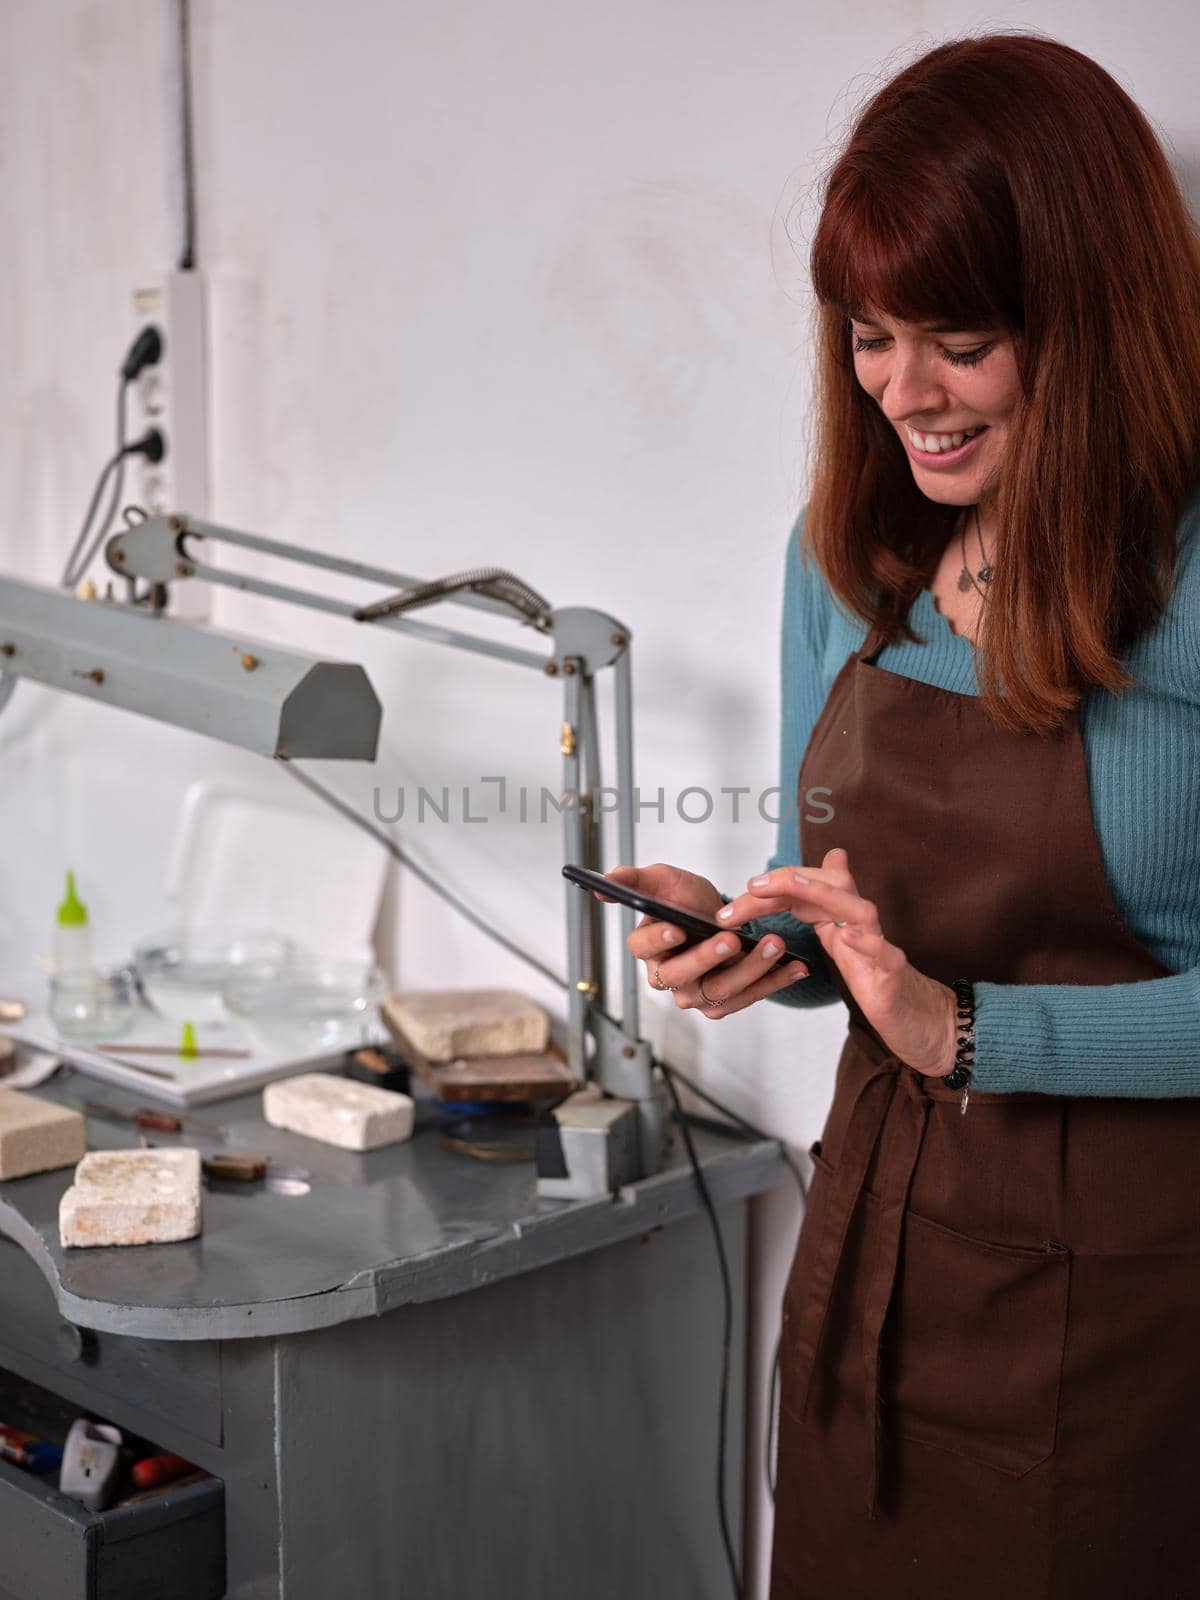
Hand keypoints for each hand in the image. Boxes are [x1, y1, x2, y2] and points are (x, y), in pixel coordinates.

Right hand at [596, 863, 809, 1018]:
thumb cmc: (686, 899)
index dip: (658, 939)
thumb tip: (606, 880)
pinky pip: (746, 999)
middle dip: (706, 958)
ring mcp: (695, 993)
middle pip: (679, 976)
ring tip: (774, 944)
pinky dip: (773, 983)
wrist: (721, 915)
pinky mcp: (722, 1003)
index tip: (677, 926)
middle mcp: (667, 975)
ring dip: (749, 970)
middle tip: (730, 939)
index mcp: (647, 946)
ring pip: (718, 991)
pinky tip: (795, 966)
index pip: (642, 948)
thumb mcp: (662, 880)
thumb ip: (635, 880)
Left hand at [716, 847, 956, 1074]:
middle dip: (788, 881)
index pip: (803, 889)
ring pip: (858, 909)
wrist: (911, 1014)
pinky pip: (883, 952)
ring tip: (792, 885)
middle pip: (829, 886)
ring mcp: (878, 944)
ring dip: (823, 895)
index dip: (770, 889)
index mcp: (839, 915)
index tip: (735, 899)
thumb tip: (811, 868)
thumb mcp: (837, 938)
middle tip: (751, 886)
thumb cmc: (871, 973)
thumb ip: (816, 905)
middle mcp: (859, 922)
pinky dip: (866, 941)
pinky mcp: (893, 972)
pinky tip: (845, 935)